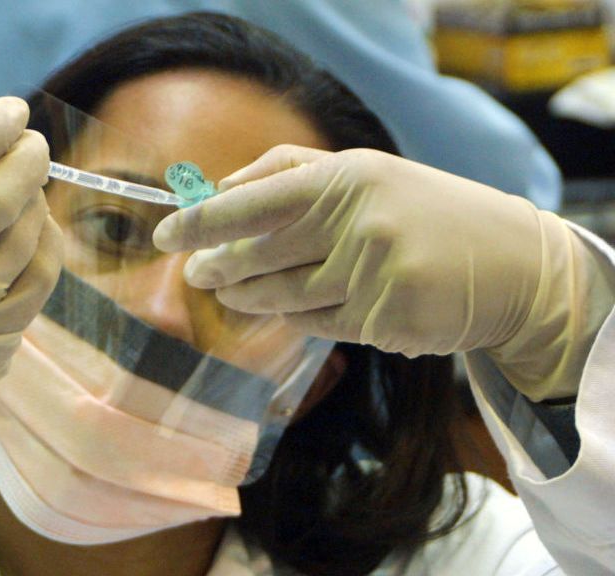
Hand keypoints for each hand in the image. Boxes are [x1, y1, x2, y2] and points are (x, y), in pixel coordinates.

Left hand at [154, 146, 609, 399]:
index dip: (203, 221)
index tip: (166, 234)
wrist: (512, 264)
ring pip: (283, 297)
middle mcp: (358, 223)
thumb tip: (216, 191)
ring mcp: (374, 275)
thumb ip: (288, 174)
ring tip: (231, 291)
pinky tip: (299, 306)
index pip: (255, 202)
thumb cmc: (421, 213)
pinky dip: (302, 316)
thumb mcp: (363, 174)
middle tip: (195, 272)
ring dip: (249, 296)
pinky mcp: (385, 319)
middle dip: (218, 267)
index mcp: (347, 177)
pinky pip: (318, 323)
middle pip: (260, 256)